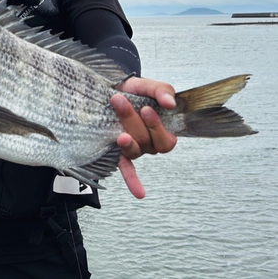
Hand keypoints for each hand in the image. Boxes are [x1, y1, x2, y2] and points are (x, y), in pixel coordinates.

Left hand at [111, 77, 176, 198]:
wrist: (109, 88)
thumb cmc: (132, 90)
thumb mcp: (146, 85)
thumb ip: (162, 91)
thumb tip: (171, 103)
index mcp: (160, 128)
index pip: (166, 140)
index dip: (157, 126)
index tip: (146, 108)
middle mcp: (148, 142)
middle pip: (146, 142)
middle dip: (133, 121)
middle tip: (120, 102)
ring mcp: (133, 148)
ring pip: (134, 150)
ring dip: (126, 141)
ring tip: (118, 130)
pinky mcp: (117, 151)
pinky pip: (127, 170)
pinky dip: (133, 181)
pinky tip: (140, 194)